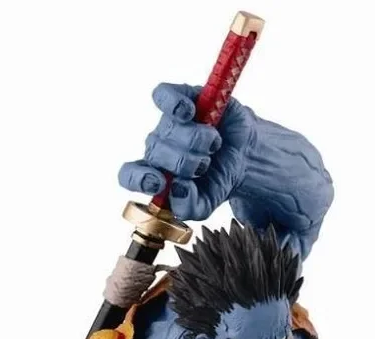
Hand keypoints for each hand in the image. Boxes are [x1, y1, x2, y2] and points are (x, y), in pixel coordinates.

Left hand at [118, 82, 253, 221]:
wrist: (245, 157)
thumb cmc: (218, 179)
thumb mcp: (206, 204)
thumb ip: (189, 207)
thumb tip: (177, 190)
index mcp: (156, 174)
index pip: (130, 175)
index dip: (140, 178)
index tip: (160, 182)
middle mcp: (158, 148)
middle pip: (155, 152)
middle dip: (185, 163)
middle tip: (204, 165)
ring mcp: (169, 122)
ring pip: (171, 129)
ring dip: (198, 141)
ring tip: (212, 145)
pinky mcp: (182, 97)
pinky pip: (164, 95)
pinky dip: (176, 105)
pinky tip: (189, 113)